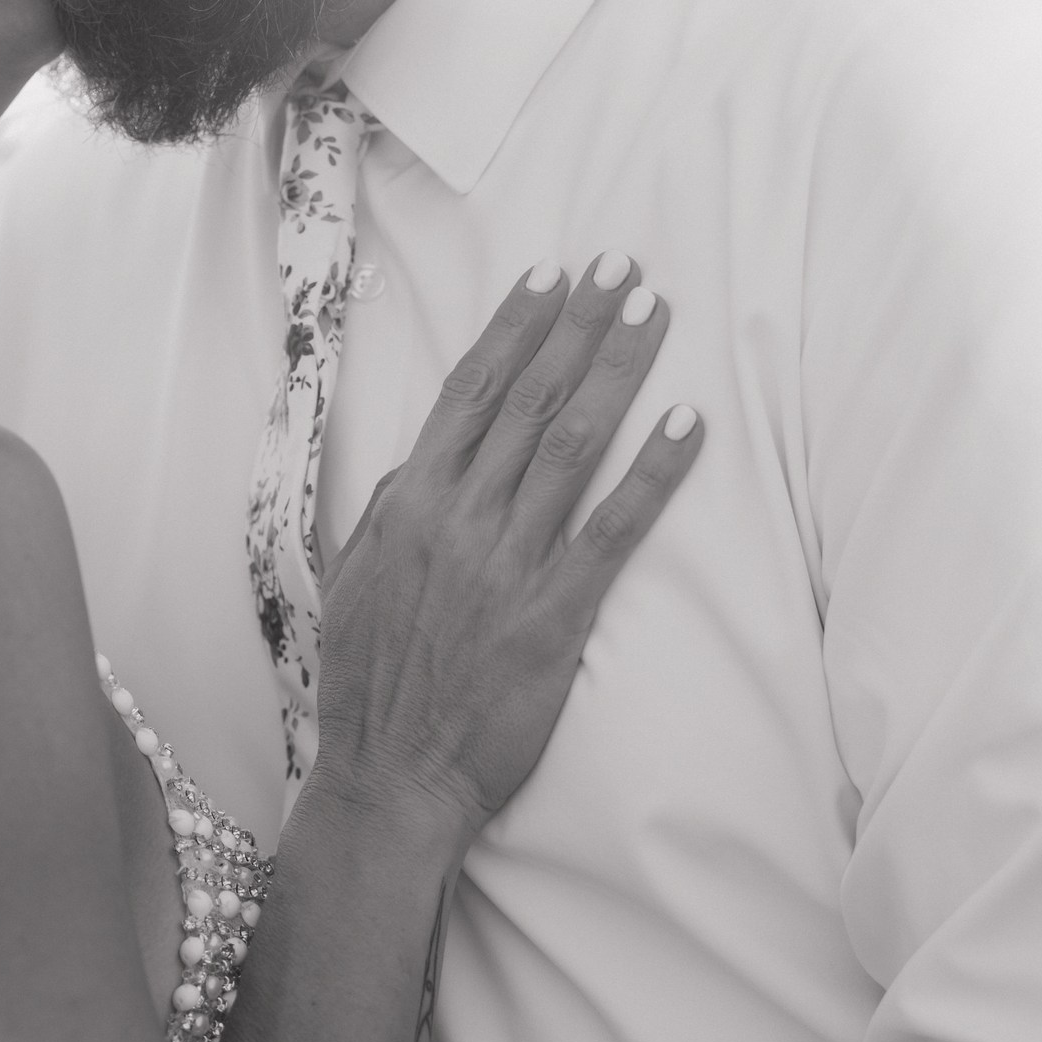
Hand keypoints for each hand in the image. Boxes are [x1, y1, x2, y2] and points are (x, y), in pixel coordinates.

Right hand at [316, 254, 699, 846]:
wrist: (389, 776)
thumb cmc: (371, 684)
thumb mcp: (355, 580)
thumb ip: (389, 513)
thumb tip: (421, 463)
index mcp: (408, 505)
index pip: (468, 393)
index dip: (514, 328)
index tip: (549, 276)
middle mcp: (457, 520)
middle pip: (528, 399)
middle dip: (577, 324)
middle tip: (620, 265)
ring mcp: (506, 564)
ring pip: (571, 445)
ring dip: (616, 370)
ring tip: (652, 312)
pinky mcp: (554, 615)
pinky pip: (612, 529)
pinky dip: (652, 472)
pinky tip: (687, 423)